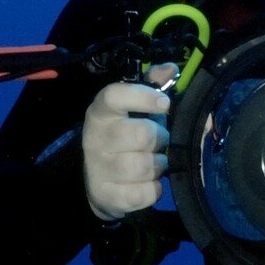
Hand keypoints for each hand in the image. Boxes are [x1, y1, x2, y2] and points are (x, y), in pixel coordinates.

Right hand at [82, 70, 173, 221]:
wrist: (98, 182)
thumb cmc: (124, 138)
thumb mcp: (136, 110)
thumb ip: (153, 86)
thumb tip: (170, 69)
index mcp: (101, 112)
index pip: (114, 96)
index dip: (143, 96)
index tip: (165, 104)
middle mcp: (95, 138)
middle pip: (142, 134)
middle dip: (160, 139)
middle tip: (158, 142)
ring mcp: (98, 168)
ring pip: (146, 166)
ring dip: (158, 165)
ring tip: (153, 163)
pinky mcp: (106, 195)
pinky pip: (145, 192)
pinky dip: (154, 189)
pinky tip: (147, 183)